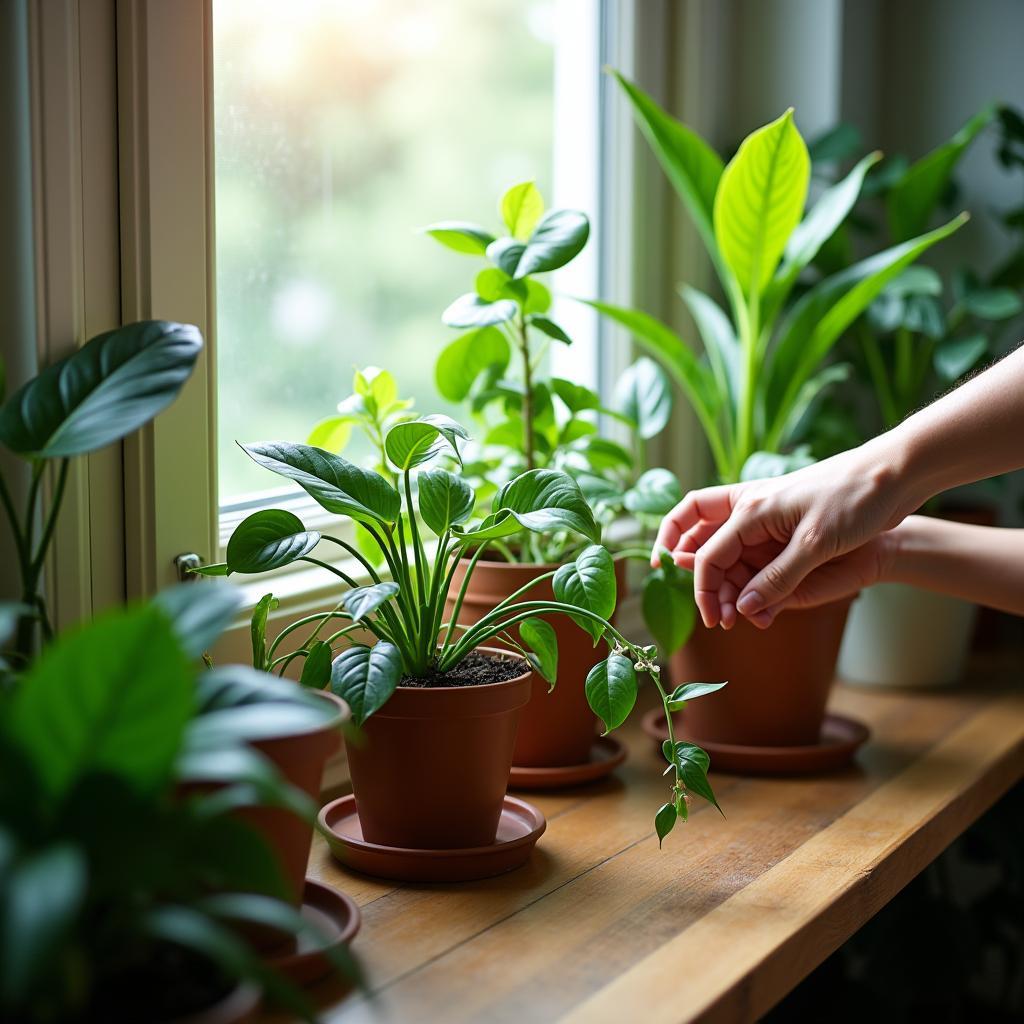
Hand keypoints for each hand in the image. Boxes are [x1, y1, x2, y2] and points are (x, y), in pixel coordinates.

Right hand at [651, 440, 911, 628]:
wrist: (894, 475)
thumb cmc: (855, 499)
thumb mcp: (817, 544)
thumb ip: (777, 578)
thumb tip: (743, 607)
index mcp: (750, 510)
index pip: (709, 554)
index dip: (704, 589)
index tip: (714, 619)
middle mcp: (752, 513)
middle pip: (705, 546)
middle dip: (705, 583)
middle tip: (719, 617)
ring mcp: (769, 521)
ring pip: (730, 555)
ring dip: (729, 587)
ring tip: (742, 618)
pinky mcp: (788, 530)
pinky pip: (757, 558)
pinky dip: (754, 582)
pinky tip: (765, 607)